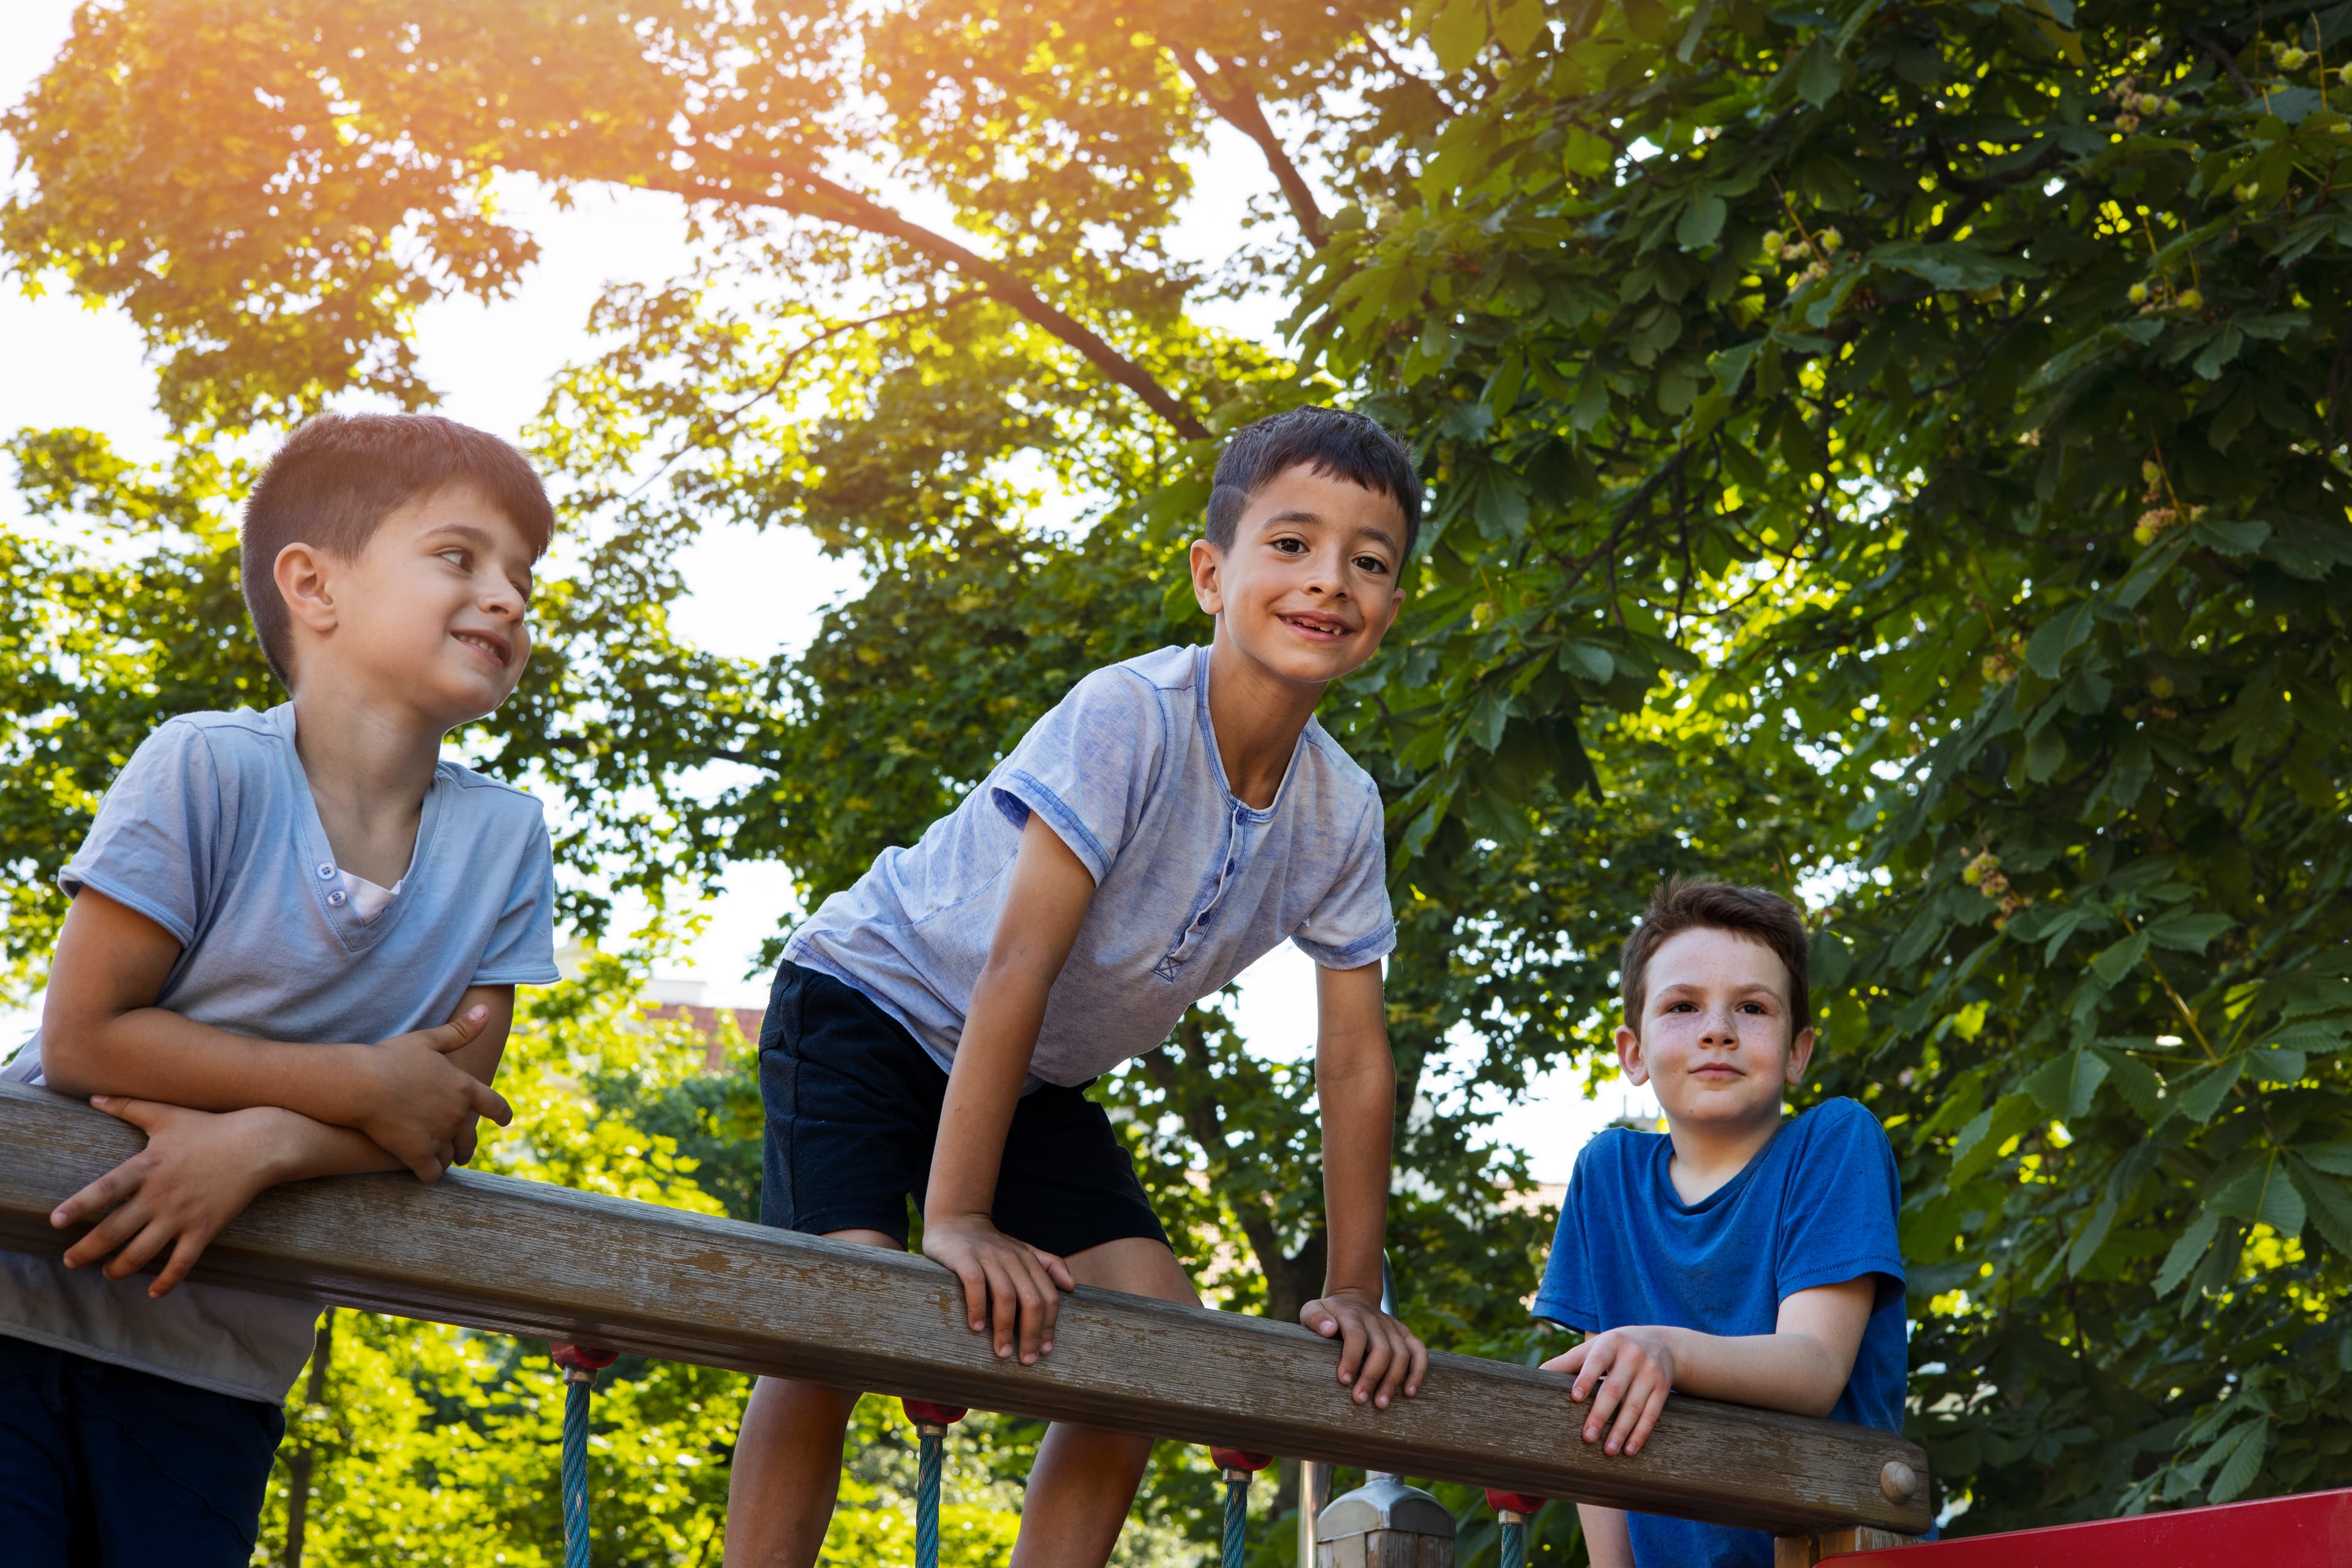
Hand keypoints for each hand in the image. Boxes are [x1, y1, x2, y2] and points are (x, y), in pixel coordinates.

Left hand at [53, 1098, 291, 1297]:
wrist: (259, 1143)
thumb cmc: (210, 1127)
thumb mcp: (166, 1115)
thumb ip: (128, 1107)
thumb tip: (95, 1097)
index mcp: (147, 1167)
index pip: (105, 1190)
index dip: (80, 1206)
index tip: (57, 1222)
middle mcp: (161, 1195)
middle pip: (115, 1231)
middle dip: (87, 1251)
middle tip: (70, 1262)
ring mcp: (183, 1214)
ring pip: (142, 1252)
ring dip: (120, 1268)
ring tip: (108, 1273)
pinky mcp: (206, 1228)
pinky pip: (183, 1262)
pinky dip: (167, 1281)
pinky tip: (155, 1292)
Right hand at [352, 1005, 510, 1179]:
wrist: (360, 1083)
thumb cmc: (390, 1058)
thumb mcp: (428, 1040)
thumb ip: (460, 1031)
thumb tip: (486, 1012)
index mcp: (463, 1087)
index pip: (494, 1105)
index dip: (501, 1114)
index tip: (505, 1121)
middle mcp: (457, 1114)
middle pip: (470, 1137)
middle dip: (467, 1146)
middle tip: (464, 1152)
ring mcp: (438, 1135)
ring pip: (450, 1155)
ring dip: (448, 1158)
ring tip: (443, 1161)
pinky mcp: (417, 1154)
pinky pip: (431, 1173)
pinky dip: (430, 1174)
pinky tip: (424, 1173)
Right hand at [921, 1211, 1075, 1364]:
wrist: (955, 1221)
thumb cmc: (990, 1245)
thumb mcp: (1022, 1252)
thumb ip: (1048, 1265)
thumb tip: (1071, 1286)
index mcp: (1029, 1260)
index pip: (1048, 1296)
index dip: (1050, 1325)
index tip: (1045, 1350)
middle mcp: (1012, 1258)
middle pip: (1032, 1299)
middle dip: (1032, 1333)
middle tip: (1027, 1359)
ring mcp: (988, 1257)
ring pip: (1005, 1295)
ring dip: (1005, 1328)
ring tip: (1002, 1352)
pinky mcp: (964, 1257)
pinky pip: (975, 1284)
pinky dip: (978, 1307)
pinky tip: (977, 1328)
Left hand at [1301, 1288, 1426, 1408]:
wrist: (1353, 1299)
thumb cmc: (1328, 1314)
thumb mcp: (1313, 1310)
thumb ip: (1316, 1318)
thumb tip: (1329, 1330)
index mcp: (1352, 1315)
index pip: (1356, 1335)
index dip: (1352, 1357)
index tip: (1344, 1380)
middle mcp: (1375, 1320)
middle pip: (1381, 1348)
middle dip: (1372, 1376)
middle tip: (1360, 1399)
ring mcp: (1393, 1327)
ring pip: (1401, 1353)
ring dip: (1393, 1380)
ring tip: (1381, 1403)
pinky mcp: (1405, 1334)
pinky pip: (1419, 1351)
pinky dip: (1417, 1371)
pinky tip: (1409, 1392)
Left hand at [1544, 1325, 1678, 1455]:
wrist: (1663, 1343)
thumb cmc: (1616, 1348)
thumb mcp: (1595, 1347)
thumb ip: (1569, 1361)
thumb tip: (1537, 1375)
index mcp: (1610, 1343)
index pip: (1596, 1361)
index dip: (1586, 1378)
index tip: (1575, 1397)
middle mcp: (1632, 1356)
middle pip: (1614, 1389)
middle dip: (1600, 1415)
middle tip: (1587, 1438)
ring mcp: (1650, 1372)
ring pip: (1634, 1406)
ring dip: (1621, 1431)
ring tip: (1608, 1451)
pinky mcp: (1662, 1388)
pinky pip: (1652, 1414)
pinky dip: (1640, 1433)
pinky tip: (1629, 1449)